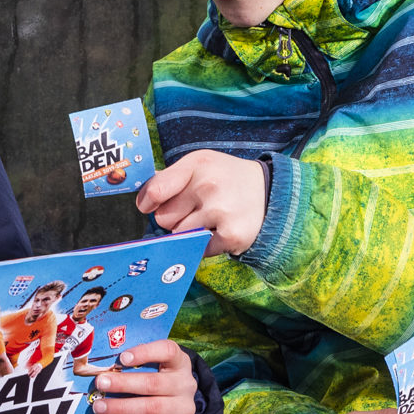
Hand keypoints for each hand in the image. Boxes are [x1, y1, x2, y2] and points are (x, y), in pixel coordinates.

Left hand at [91, 339, 199, 413]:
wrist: (178, 412)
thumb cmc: (157, 383)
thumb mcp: (153, 370)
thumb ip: (135, 366)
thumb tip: (100, 368)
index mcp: (179, 363)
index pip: (168, 351)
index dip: (145, 352)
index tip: (122, 358)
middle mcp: (185, 384)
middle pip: (153, 383)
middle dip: (123, 384)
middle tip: (100, 383)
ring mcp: (186, 408)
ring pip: (152, 408)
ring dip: (122, 407)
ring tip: (100, 407)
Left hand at [136, 149, 267, 256]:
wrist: (269, 192)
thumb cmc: (224, 178)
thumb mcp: (199, 164)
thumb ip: (169, 178)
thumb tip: (143, 201)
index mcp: (197, 164)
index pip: (155, 191)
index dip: (149, 202)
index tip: (150, 206)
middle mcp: (209, 186)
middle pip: (164, 219)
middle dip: (175, 217)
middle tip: (196, 209)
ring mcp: (221, 211)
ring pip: (180, 236)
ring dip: (190, 233)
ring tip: (210, 219)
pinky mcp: (232, 235)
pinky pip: (199, 250)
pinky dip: (206, 245)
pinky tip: (220, 230)